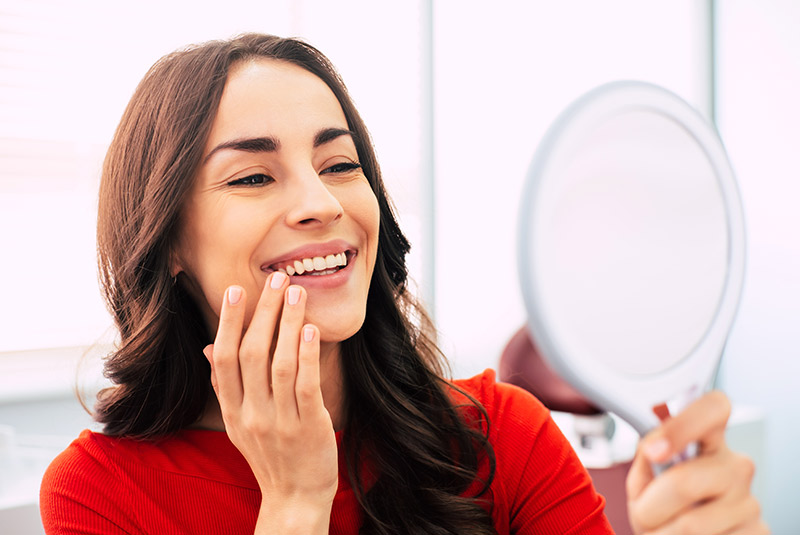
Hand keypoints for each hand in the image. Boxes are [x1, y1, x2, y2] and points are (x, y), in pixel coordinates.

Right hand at [204, 272, 337, 530]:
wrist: (294, 498)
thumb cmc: (269, 453)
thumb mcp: (238, 423)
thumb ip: (225, 385)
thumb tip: (209, 347)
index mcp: (232, 410)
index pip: (224, 358)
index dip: (229, 322)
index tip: (236, 289)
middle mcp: (251, 414)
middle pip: (251, 354)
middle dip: (264, 312)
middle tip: (276, 279)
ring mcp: (280, 422)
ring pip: (280, 364)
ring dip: (288, 324)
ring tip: (297, 292)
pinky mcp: (309, 428)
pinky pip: (306, 386)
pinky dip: (307, 356)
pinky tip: (311, 330)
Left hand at [626, 391, 768, 534]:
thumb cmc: (661, 506)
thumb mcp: (645, 478)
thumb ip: (645, 456)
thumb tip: (652, 446)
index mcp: (709, 440)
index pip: (713, 409)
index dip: (682, 426)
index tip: (653, 450)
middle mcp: (735, 466)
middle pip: (684, 482)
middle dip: (651, 505)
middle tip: (646, 513)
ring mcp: (750, 502)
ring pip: (691, 524)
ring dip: (663, 533)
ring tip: (665, 528)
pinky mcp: (758, 531)